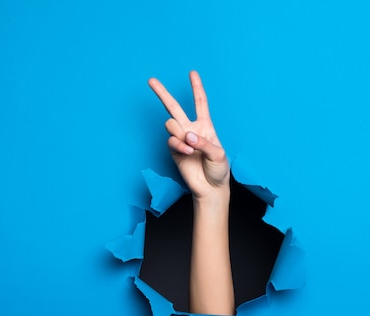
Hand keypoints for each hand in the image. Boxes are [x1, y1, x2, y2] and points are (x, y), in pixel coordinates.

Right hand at [148, 71, 229, 200]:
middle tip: (150, 80)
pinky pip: (171, 140)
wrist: (210, 188)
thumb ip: (204, 143)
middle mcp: (191, 129)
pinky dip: (178, 145)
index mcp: (205, 126)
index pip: (200, 103)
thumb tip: (187, 135)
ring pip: (171, 124)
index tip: (192, 73)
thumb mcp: (218, 154)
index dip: (196, 87)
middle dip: (162, 93)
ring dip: (179, 134)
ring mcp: (180, 139)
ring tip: (190, 147)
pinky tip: (187, 152)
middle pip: (174, 107)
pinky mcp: (174, 151)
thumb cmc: (218, 170)